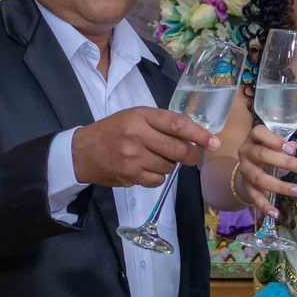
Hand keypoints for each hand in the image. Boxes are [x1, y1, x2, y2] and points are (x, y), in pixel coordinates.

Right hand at [71, 106, 219, 187]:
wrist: (83, 151)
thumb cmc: (113, 130)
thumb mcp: (134, 116)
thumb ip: (160, 123)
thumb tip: (193, 136)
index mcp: (140, 116)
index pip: (177, 125)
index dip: (199, 134)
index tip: (214, 142)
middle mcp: (137, 136)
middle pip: (177, 150)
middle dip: (191, 155)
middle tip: (193, 156)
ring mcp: (133, 158)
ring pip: (169, 167)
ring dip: (170, 165)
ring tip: (157, 158)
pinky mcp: (129, 176)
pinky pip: (157, 180)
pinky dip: (158, 176)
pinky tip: (146, 168)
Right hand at [234, 124, 296, 218]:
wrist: (247, 168)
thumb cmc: (266, 151)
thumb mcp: (273, 145)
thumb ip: (284, 146)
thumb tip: (294, 147)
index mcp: (253, 138)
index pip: (259, 133)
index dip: (275, 140)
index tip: (291, 149)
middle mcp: (246, 152)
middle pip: (263, 155)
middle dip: (286, 163)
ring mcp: (244, 170)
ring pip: (260, 178)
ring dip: (281, 186)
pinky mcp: (246, 187)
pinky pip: (255, 197)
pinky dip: (265, 207)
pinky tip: (276, 213)